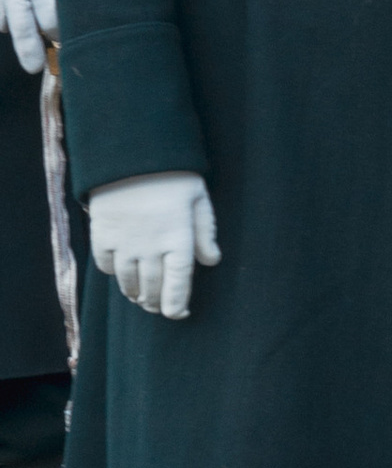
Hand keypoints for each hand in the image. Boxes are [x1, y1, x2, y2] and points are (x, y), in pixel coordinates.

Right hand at [89, 172, 218, 318]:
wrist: (132, 154)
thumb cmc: (173, 174)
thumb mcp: (198, 198)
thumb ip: (205, 231)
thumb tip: (212, 261)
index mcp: (178, 238)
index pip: (178, 282)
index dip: (177, 303)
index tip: (178, 313)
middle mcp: (150, 246)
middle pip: (152, 287)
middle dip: (156, 302)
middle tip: (159, 307)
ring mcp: (124, 243)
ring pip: (128, 281)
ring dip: (136, 293)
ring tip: (141, 298)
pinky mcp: (102, 235)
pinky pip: (106, 265)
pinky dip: (114, 273)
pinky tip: (122, 272)